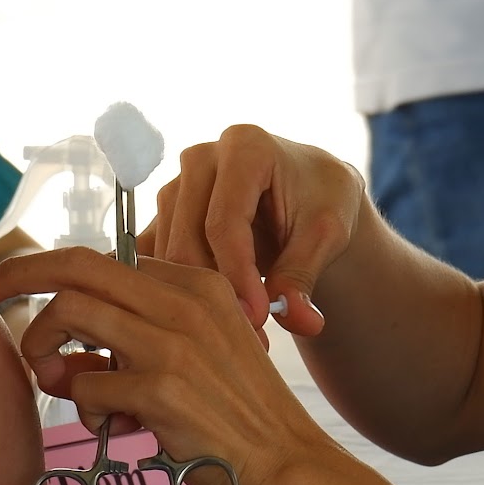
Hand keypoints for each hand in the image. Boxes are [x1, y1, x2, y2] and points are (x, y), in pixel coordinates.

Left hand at [0, 247, 336, 484]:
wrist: (288, 464)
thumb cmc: (237, 415)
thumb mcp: (205, 348)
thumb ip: (144, 331)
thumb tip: (67, 338)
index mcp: (195, 283)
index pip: (101, 257)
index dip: (45, 268)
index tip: (7, 284)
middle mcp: (184, 301)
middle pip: (74, 267)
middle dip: (14, 277)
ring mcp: (174, 343)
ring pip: (69, 316)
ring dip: (46, 353)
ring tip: (61, 385)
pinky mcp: (162, 390)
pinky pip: (86, 385)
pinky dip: (85, 409)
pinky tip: (113, 429)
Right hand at [139, 125, 366, 337]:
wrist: (307, 190)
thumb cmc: (320, 200)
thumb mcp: (328, 233)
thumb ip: (306, 274)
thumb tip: (300, 321)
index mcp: (244, 147)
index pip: (225, 222)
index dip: (238, 275)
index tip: (258, 319)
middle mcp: (200, 159)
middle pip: (187, 240)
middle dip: (215, 294)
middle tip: (249, 337)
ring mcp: (176, 185)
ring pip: (168, 255)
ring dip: (196, 299)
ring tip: (238, 332)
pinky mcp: (163, 215)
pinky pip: (155, 260)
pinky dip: (176, 292)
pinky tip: (205, 318)